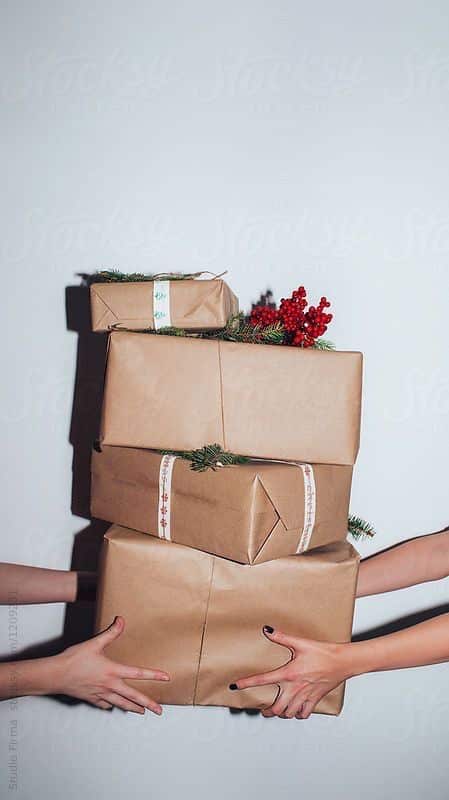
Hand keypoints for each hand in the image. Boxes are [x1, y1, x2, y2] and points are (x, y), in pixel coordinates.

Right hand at [53, 616, 168, 714]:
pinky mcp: (91, 699)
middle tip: (159, 711)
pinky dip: (111, 705)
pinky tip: (113, 706)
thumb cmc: (74, 659)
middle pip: (133, 697)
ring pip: (121, 704)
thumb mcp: (94, 643)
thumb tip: (121, 620)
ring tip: (141, 712)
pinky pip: (105, 704)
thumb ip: (110, 633)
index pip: (137, 673)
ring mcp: (101, 694)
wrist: (56, 675)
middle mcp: (109, 685)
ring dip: (133, 708)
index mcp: (112, 671)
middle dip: (148, 704)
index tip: (166, 678)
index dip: (153, 675)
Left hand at [230, 626, 351, 718]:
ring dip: (282, 713)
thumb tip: (267, 630)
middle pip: (276, 708)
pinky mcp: (315, 699)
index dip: (247, 683)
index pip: (263, 680)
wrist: (342, 662)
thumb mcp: (301, 643)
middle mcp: (295, 688)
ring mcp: (305, 696)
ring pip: (289, 713)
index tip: (236, 686)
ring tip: (278, 711)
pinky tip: (296, 710)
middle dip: (267, 711)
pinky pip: (304, 713)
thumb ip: (282, 637)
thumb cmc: (323, 652)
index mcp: (288, 674)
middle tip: (263, 710)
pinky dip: (298, 714)